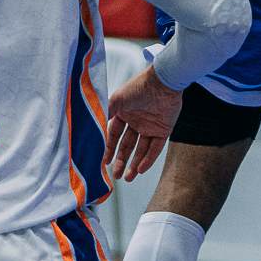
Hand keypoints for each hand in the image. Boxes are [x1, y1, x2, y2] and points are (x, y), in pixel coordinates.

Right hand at [106, 62, 181, 181]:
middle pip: (128, 146)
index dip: (109, 149)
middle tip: (116, 175)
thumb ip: (106, 114)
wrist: (162, 82)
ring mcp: (151, 126)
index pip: (115, 136)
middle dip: (122, 161)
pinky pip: (156, 148)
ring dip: (135, 164)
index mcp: (125, 114)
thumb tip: (95, 129)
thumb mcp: (116, 100)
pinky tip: (141, 169)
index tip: (104, 162)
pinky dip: (149, 159)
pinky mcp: (164, 130)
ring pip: (142, 150)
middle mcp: (137, 122)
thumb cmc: (138, 87)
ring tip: (128, 178)